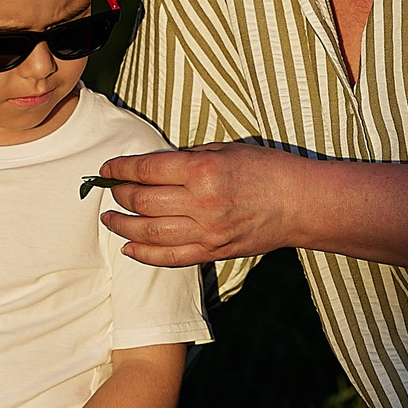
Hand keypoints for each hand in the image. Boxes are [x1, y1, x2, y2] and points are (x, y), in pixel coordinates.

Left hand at [97, 143, 305, 266]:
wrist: (300, 204)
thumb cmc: (266, 169)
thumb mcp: (225, 150)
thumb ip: (187, 158)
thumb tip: (152, 168)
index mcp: (203, 170)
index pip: (147, 170)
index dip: (121, 168)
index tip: (107, 168)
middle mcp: (201, 203)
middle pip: (143, 202)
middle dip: (119, 195)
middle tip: (110, 190)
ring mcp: (207, 232)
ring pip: (150, 234)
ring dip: (123, 227)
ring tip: (110, 219)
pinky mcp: (213, 252)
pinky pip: (170, 258)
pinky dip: (145, 255)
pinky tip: (129, 249)